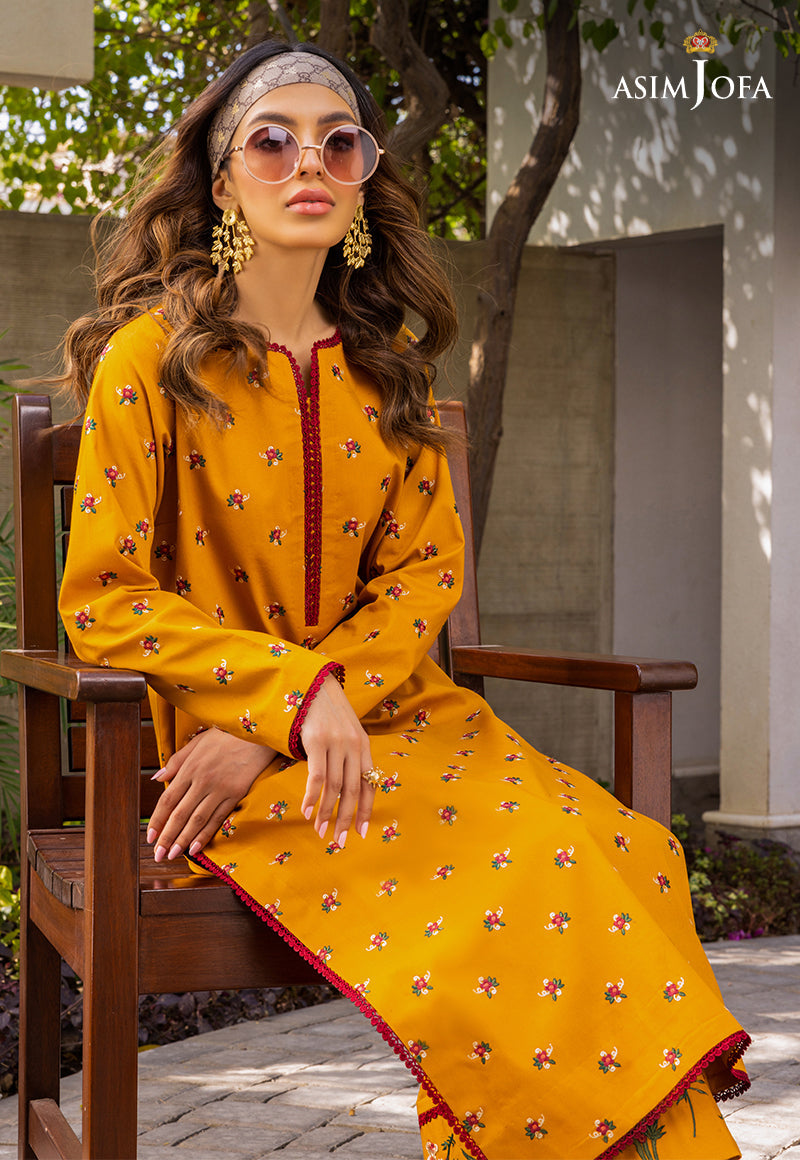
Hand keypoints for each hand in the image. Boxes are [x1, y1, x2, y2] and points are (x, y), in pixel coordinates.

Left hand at [147, 727, 275, 861]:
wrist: (258, 733)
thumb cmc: (226, 735)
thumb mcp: (198, 742)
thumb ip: (176, 761)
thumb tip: (157, 778)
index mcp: (190, 768)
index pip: (168, 799)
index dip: (157, 820)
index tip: (150, 836)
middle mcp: (202, 781)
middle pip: (180, 814)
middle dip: (167, 836)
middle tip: (158, 854)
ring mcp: (219, 789)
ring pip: (197, 820)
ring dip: (183, 840)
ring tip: (173, 855)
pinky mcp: (235, 795)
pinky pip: (217, 818)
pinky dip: (205, 834)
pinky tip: (196, 847)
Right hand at [300, 673, 375, 845]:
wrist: (314, 684)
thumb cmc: (328, 714)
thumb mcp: (346, 733)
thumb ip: (349, 757)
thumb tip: (345, 789)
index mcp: (364, 747)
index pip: (369, 784)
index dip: (365, 810)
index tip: (360, 832)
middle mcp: (354, 746)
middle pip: (353, 790)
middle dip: (346, 818)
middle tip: (339, 841)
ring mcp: (336, 743)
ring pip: (334, 787)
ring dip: (327, 812)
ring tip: (321, 831)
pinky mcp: (317, 741)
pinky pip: (316, 776)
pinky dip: (312, 797)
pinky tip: (307, 811)